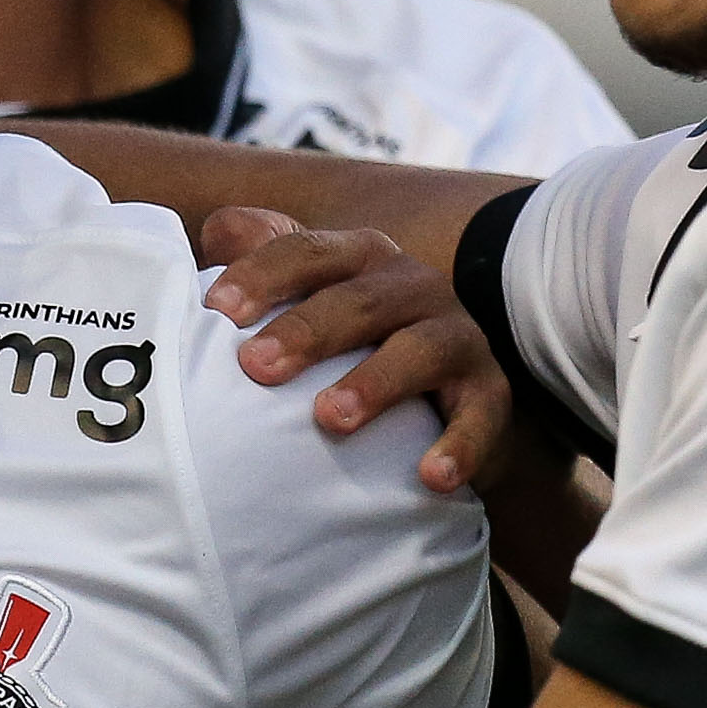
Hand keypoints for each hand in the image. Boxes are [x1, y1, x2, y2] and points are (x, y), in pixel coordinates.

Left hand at [196, 207, 511, 493]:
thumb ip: (261, 256)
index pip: (306, 252)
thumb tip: (218, 230)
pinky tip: (430, 477)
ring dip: (376, 382)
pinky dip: (460, 445)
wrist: (440, 401)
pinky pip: (481, 417)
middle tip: (255, 367)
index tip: (216, 309)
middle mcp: (412, 285)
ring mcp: (457, 336)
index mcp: (358, 258)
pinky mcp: (490, 393)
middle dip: (306, 330)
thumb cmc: (350, 342)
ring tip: (329, 419)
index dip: (263, 274)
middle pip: (358, 299)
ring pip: (420, 349)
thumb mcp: (307, 295)